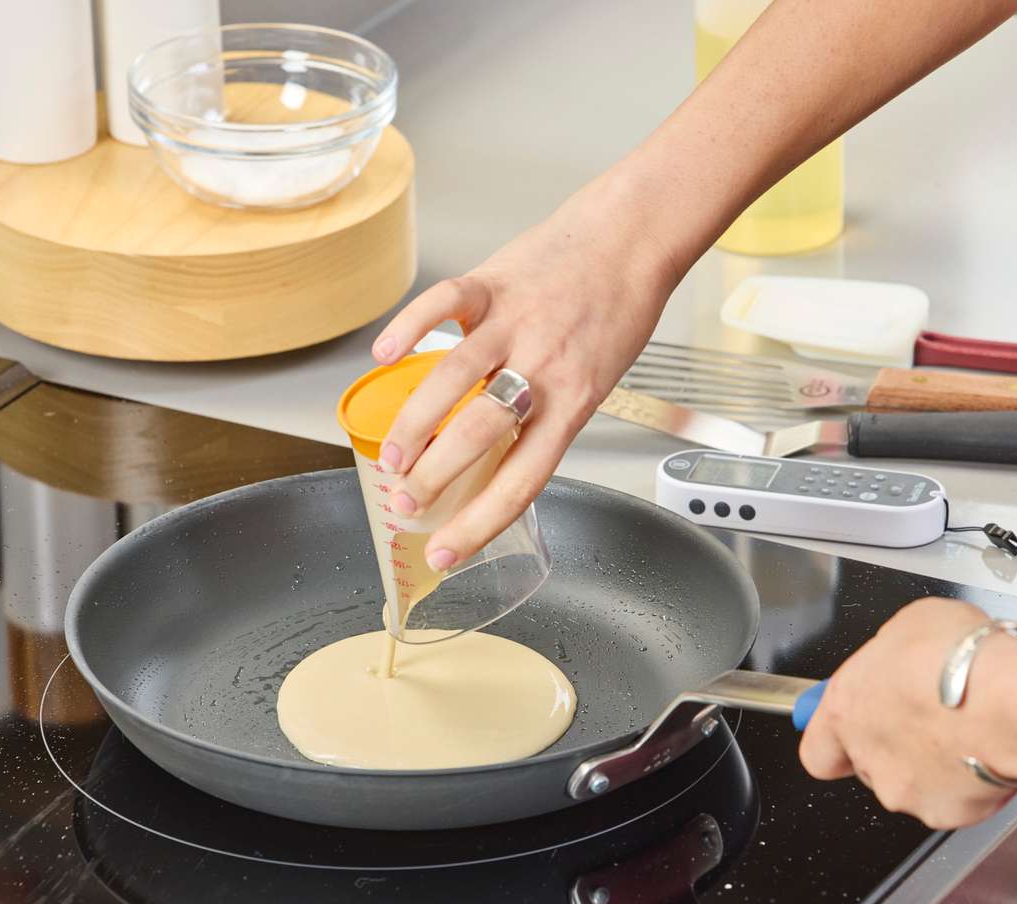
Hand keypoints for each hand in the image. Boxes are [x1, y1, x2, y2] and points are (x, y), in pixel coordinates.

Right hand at [369, 175, 678, 570]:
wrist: (632, 239)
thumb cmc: (614, 314)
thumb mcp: (592, 383)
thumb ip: (544, 417)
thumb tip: (494, 457)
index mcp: (571, 403)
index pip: (521, 481)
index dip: (478, 524)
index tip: (444, 551)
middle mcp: (543, 367)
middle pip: (478, 435)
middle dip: (433, 478)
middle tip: (405, 501)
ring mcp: (516, 322)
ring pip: (454, 377)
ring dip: (414, 422)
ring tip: (392, 454)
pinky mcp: (496, 281)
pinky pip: (444, 304)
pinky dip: (410, 328)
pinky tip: (384, 355)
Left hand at [799, 597, 1016, 829]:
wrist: (1009, 700)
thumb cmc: (959, 658)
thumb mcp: (911, 625)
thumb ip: (894, 654)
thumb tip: (904, 653)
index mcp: (845, 710)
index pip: (818, 748)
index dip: (836, 740)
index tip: (849, 729)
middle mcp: (869, 758)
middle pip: (871, 763)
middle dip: (897, 743)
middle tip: (928, 714)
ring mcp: (906, 790)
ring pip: (913, 783)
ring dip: (934, 761)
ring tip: (966, 728)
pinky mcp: (948, 811)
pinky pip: (956, 797)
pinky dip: (971, 780)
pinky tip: (987, 748)